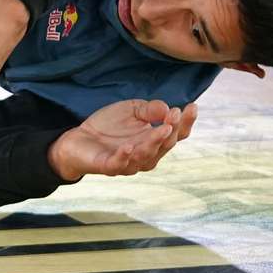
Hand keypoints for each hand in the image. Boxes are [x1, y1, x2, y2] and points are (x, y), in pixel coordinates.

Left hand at [48, 99, 197, 180]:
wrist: (79, 139)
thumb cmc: (109, 126)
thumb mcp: (131, 110)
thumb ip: (148, 109)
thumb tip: (167, 108)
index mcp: (154, 141)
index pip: (176, 134)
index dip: (186, 122)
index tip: (193, 106)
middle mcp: (147, 155)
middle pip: (165, 145)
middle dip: (172, 130)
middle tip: (175, 114)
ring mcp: (129, 163)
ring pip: (146, 156)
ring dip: (155, 142)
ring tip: (163, 128)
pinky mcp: (109, 166)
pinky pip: (120, 164)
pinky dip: (125, 156)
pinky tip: (130, 146)